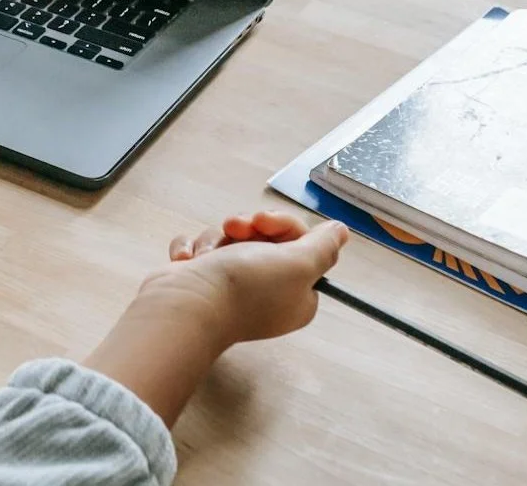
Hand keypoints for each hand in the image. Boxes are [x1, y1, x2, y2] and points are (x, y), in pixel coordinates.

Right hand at [144, 210, 348, 345]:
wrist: (185, 305)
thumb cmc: (245, 287)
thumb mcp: (298, 263)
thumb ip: (323, 246)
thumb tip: (340, 232)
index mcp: (297, 294)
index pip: (300, 245)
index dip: (282, 226)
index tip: (265, 222)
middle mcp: (267, 292)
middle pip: (264, 238)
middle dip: (246, 227)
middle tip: (235, 230)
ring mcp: (231, 287)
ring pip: (229, 240)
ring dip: (216, 239)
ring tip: (207, 254)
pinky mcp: (201, 281)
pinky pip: (201, 250)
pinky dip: (192, 250)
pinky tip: (188, 260)